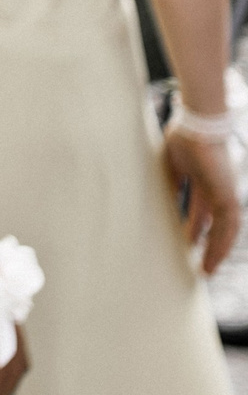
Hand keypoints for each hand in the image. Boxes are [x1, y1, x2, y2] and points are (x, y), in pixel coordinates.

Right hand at [161, 126, 241, 274]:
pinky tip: (211, 258)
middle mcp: (220, 191)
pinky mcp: (227, 196)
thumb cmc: (183, 137)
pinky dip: (220, 244)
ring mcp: (226, 194)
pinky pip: (227, 227)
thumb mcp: (172, 167)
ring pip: (226, 231)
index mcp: (207, 183)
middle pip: (218, 226)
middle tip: (200, 266)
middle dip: (210, 246)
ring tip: (205, 270)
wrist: (198, 125)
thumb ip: (173, 186)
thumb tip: (166, 205)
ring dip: (216, 251)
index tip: (187, 245)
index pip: (205, 214)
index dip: (197, 230)